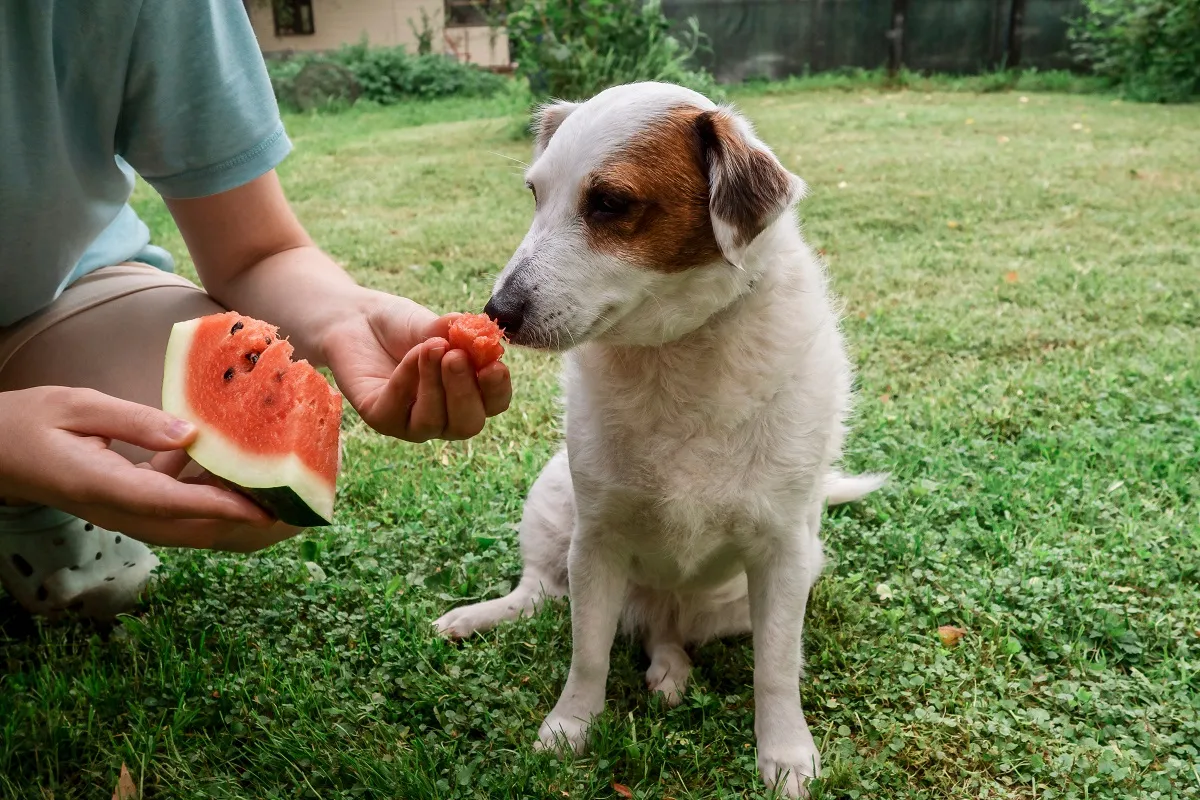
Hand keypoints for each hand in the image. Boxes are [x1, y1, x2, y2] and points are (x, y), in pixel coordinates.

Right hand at [0, 386, 299, 551]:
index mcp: (108, 488)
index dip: (226, 508)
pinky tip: (232, 459)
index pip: (177, 505)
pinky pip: (182, 508)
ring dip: (237, 507)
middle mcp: (123, 511)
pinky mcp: (132, 506)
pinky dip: (212, 491)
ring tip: (280, 482)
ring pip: (195, 523)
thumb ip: (137, 421)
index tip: (268, 508)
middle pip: (198, 528)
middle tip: (295, 501)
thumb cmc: (30, 423)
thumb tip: (192, 435)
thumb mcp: (79, 406)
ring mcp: (128, 514)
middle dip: (248, 520)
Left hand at [323, 293, 511, 442]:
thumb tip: (480, 330)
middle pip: (468, 424)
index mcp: (468, 394)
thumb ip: (456, 333)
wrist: (356, 320)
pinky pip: (397, 411)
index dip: (498, 390)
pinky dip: (406, 381)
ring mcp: (411, 423)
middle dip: (465, 391)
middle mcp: (444, 416)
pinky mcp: (381, 419)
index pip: (494, 404)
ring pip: (433, 422)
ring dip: (434, 383)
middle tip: (456, 357)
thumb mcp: (435, 325)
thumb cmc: (403, 326)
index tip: (495, 366)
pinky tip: (410, 355)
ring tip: (430, 347)